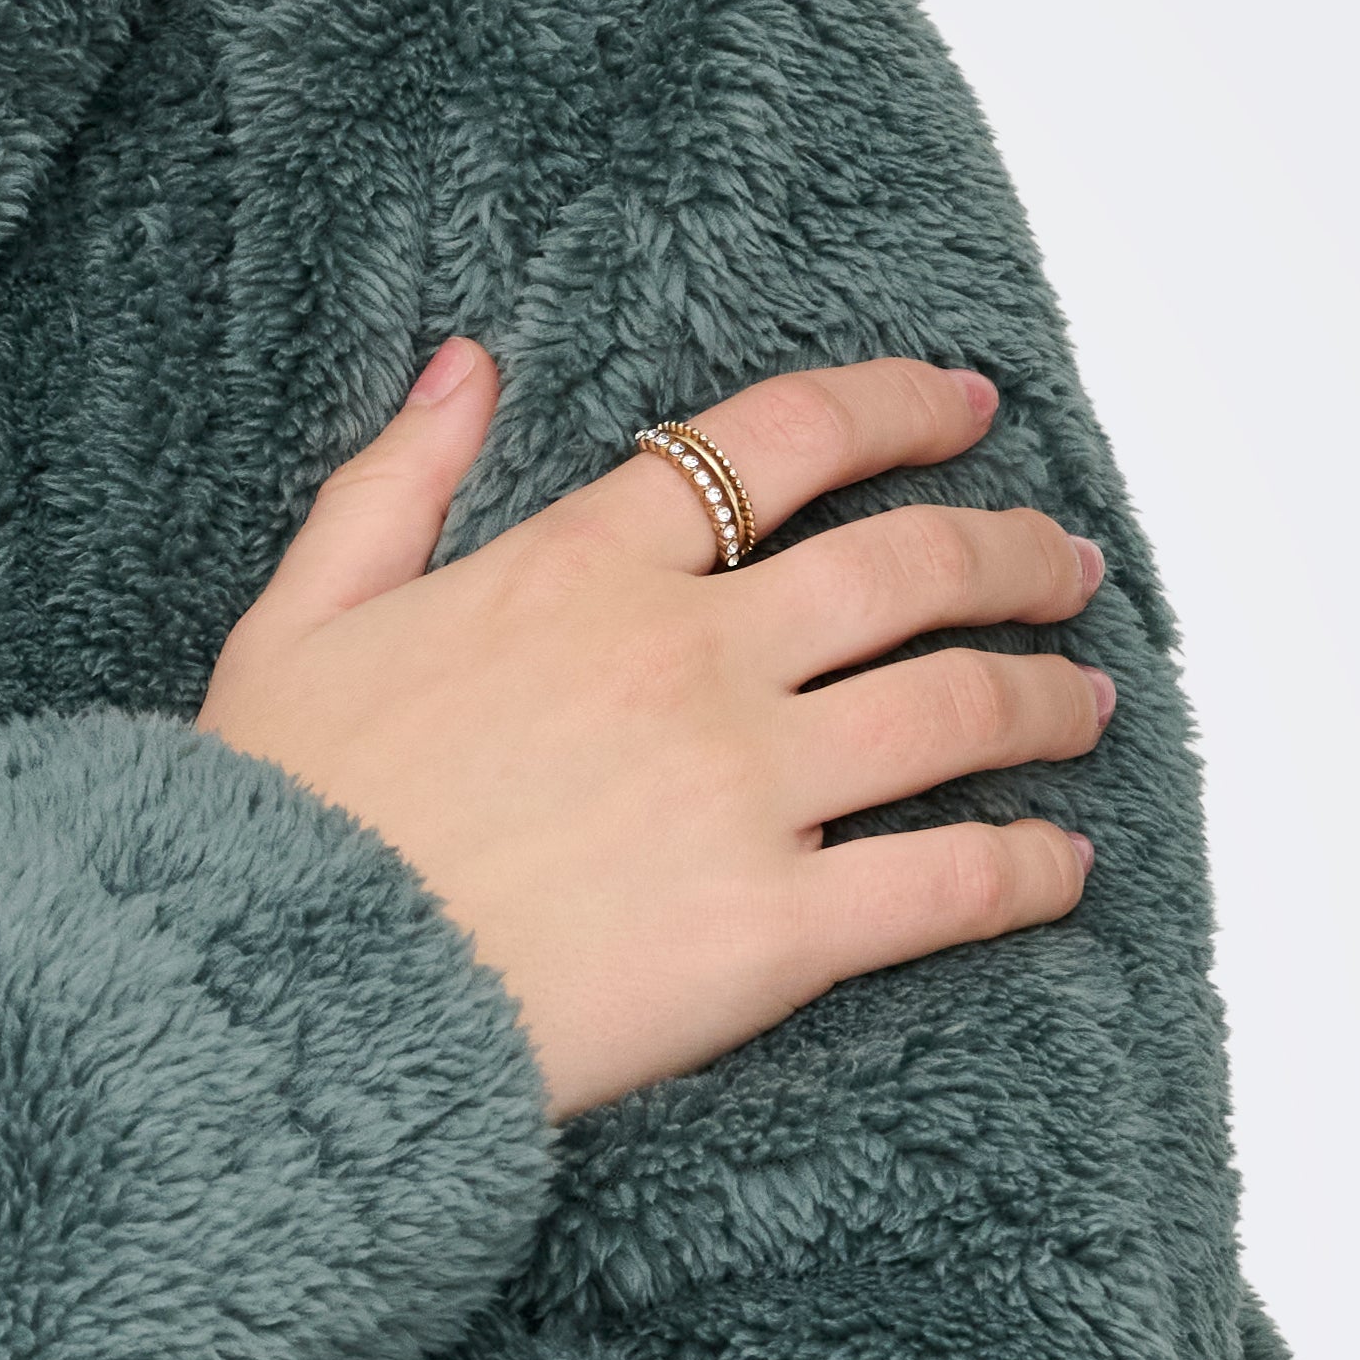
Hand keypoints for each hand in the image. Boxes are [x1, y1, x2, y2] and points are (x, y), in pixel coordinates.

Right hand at [197, 348, 1109, 1117]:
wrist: (273, 994)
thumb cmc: (274, 820)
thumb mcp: (302, 617)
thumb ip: (396, 482)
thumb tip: (466, 365)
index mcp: (578, 567)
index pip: (776, 443)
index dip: (896, 407)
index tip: (967, 409)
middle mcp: (685, 658)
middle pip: (907, 568)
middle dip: (1012, 554)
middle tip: (1064, 566)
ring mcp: (740, 791)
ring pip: (954, 709)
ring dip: (1045, 699)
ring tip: (1086, 702)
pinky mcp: (771, 933)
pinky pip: (948, 882)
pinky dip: (1027, 869)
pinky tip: (1062, 867)